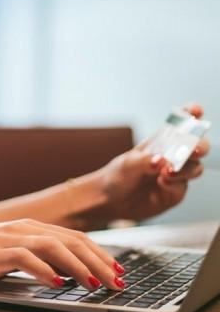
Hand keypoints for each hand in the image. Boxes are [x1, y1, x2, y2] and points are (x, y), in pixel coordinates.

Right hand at [0, 218, 125, 290]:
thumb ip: (33, 257)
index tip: (118, 270)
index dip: (99, 252)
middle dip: (100, 261)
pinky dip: (45, 271)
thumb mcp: (6, 253)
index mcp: (27, 227)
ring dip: (80, 265)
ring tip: (97, 284)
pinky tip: (58, 284)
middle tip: (119, 282)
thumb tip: (65, 273)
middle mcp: (22, 228)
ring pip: (54, 246)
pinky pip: (25, 258)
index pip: (72, 236)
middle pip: (70, 240)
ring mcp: (8, 238)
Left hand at [97, 103, 209, 220]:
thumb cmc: (119, 175)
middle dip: (200, 146)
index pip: (181, 124)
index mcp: (161, 140)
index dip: (191, 114)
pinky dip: (175, 184)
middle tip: (193, 150)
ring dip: (186, 169)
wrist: (113, 200)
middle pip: (198, 146)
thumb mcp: (127, 164)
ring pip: (195, 167)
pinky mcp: (177, 190)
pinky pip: (184, 186)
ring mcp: (178, 173)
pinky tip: (161, 183)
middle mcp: (173, 155)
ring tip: (167, 172)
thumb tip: (162, 161)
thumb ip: (145, 161)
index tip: (196, 110)